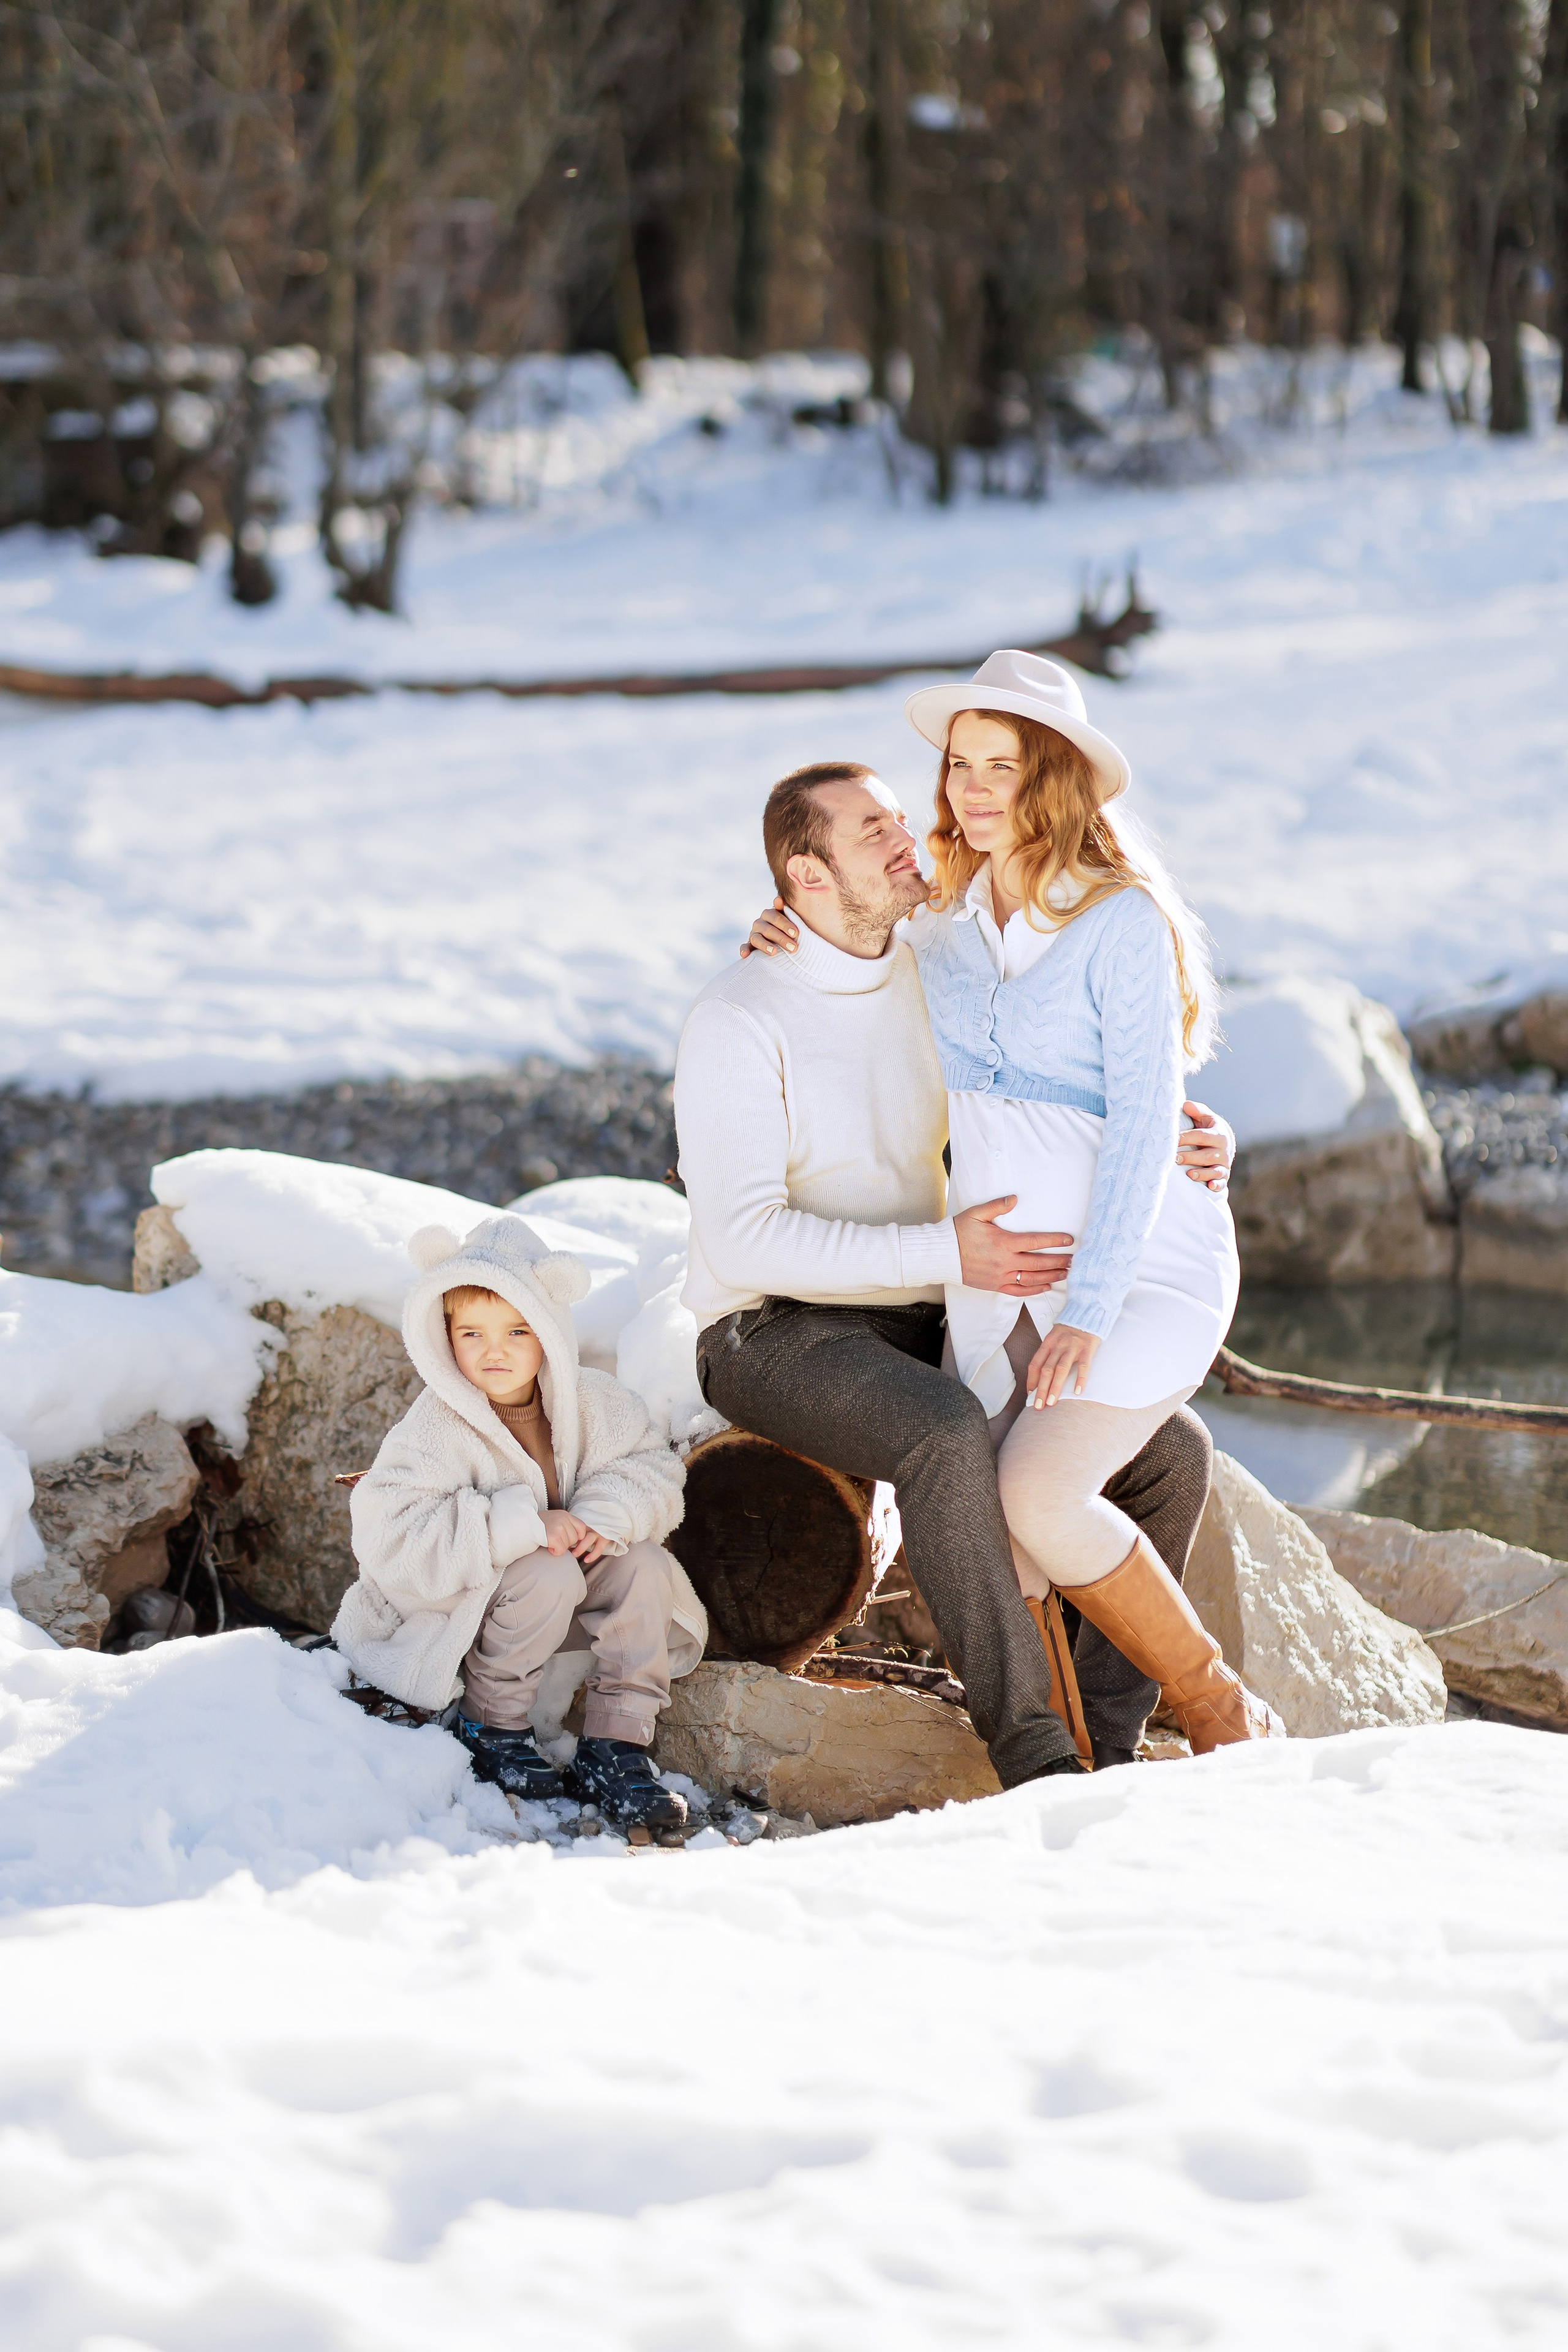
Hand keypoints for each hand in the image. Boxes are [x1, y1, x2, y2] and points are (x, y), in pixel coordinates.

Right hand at [541, 1508, 606, 1564]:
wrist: (521, 1525)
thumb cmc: (537, 1526)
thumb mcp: (554, 1520)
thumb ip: (566, 1526)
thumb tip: (579, 1540)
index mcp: (565, 1514)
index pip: (582, 1527)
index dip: (577, 1537)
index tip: (566, 1539)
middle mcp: (563, 1519)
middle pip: (574, 1539)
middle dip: (565, 1543)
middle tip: (552, 1540)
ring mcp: (559, 1527)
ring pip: (568, 1546)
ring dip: (558, 1547)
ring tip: (548, 1541)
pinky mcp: (553, 1536)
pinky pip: (561, 1551)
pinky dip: (554, 1552)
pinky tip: (547, 1546)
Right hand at [739, 896, 799, 957]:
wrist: (784, 940)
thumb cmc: (789, 930)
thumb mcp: (790, 919)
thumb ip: (785, 909)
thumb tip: (778, 899)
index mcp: (770, 914)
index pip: (775, 917)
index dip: (785, 925)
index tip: (795, 934)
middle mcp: (760, 923)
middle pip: (768, 929)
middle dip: (781, 938)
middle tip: (793, 947)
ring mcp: (754, 934)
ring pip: (757, 938)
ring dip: (765, 945)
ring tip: (774, 952)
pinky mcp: (749, 945)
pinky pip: (745, 946)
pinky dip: (744, 950)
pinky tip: (745, 955)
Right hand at [955, 1197, 1073, 1294]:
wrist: (942, 1255)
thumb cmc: (959, 1232)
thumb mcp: (976, 1214)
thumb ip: (997, 1206)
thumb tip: (1015, 1199)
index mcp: (1003, 1242)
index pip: (1035, 1241)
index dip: (1054, 1241)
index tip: (1069, 1240)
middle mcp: (1005, 1261)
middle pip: (1038, 1263)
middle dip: (1058, 1261)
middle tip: (1073, 1259)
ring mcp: (1000, 1276)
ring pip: (1032, 1278)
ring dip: (1051, 1275)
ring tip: (1065, 1272)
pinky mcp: (995, 1286)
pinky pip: (1018, 1291)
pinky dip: (1034, 1289)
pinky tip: (1046, 1285)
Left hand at [1027, 1322, 1099, 1406]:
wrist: (1088, 1312)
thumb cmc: (1070, 1328)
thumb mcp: (1054, 1337)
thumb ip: (1048, 1353)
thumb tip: (1041, 1375)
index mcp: (1048, 1343)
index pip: (1035, 1364)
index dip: (1031, 1380)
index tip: (1030, 1393)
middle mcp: (1059, 1345)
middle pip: (1046, 1370)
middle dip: (1041, 1389)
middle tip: (1039, 1405)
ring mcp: (1073, 1347)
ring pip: (1061, 1370)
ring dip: (1055, 1387)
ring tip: (1052, 1402)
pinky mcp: (1087, 1349)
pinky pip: (1083, 1366)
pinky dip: (1080, 1379)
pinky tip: (1077, 1391)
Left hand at [1177, 1098, 1232, 1190]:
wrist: (1225, 1144)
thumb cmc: (1209, 1129)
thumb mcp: (1206, 1118)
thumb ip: (1197, 1110)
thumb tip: (1185, 1104)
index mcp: (1218, 1135)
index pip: (1200, 1136)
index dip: (1185, 1138)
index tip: (1171, 1139)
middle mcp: (1223, 1151)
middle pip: (1206, 1155)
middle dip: (1190, 1157)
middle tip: (1174, 1158)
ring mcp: (1223, 1164)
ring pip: (1214, 1170)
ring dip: (1202, 1173)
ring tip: (1189, 1174)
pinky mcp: (1223, 1177)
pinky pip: (1222, 1183)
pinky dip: (1217, 1185)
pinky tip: (1209, 1186)